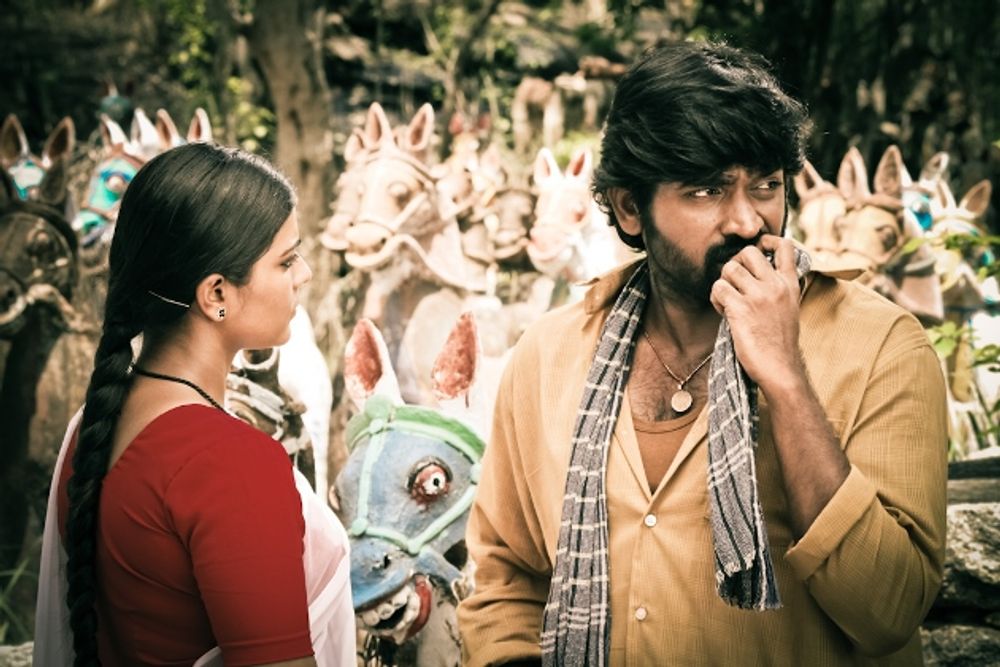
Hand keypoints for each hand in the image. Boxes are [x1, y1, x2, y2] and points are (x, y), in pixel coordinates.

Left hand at [709, 235, 805, 392]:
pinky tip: (723, 312)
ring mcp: (759, 296)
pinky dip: (716, 299)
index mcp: (790, 284)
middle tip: (734, 283)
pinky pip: (718, 288)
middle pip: (749, 251)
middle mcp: (776, 285)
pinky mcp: (741, 308)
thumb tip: (756, 275)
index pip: (785, 245)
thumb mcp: (789, 309)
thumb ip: (778, 289)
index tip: (757, 251)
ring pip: (729, 268)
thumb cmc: (780, 343)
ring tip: (727, 300)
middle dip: (735, 263)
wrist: (780, 369)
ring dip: (722, 283)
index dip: (767, 241)